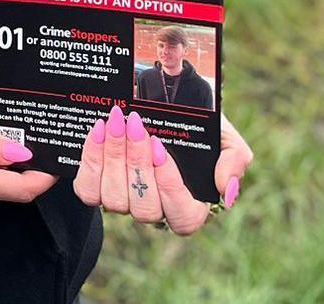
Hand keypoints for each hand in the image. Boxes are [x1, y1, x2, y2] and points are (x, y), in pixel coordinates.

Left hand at [73, 106, 254, 234]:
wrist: (164, 107)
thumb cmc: (198, 129)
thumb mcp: (226, 138)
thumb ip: (235, 160)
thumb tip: (227, 192)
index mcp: (190, 207)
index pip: (182, 217)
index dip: (169, 186)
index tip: (160, 146)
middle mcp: (155, 210)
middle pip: (144, 208)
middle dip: (137, 162)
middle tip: (136, 123)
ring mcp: (124, 202)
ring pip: (114, 199)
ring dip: (113, 156)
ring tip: (117, 121)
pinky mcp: (97, 190)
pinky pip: (88, 188)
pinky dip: (91, 158)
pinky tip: (99, 129)